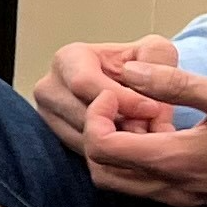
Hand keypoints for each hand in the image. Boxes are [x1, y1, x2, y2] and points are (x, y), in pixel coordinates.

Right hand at [34, 33, 175, 153]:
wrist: (135, 87)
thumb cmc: (144, 66)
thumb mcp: (156, 51)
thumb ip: (156, 59)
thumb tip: (138, 83)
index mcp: (67, 59)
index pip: (83, 83)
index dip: (121, 99)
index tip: (153, 109)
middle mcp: (50, 89)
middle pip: (84, 116)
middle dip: (124, 124)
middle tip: (157, 126)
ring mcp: (51, 118)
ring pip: (85, 140)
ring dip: (121, 142)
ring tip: (150, 132)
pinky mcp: (61, 141)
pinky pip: (87, 155)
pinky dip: (115, 154)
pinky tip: (137, 142)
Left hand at [78, 65, 206, 205]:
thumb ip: (173, 84)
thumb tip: (129, 71)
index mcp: (176, 160)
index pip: (102, 147)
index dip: (95, 117)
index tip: (113, 94)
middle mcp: (173, 188)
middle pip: (102, 172)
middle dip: (97, 137)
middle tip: (119, 108)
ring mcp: (183, 201)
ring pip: (122, 185)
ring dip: (117, 154)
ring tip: (141, 121)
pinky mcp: (195, 203)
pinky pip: (147, 190)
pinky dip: (138, 166)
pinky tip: (161, 138)